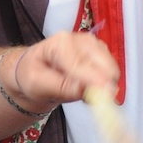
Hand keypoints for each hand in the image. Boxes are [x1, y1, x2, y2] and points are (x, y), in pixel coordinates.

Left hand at [3, 33, 119, 112]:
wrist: (34, 68)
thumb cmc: (32, 74)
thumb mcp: (37, 84)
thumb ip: (60, 86)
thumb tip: (84, 90)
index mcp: (61, 43)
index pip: (81, 63)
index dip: (95, 80)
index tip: (108, 95)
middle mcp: (81, 39)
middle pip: (103, 63)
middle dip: (103, 85)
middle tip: (93, 102)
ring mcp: (93, 45)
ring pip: (111, 68)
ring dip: (104, 86)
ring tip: (85, 95)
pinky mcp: (101, 53)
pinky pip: (111, 71)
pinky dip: (105, 84)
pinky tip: (89, 89)